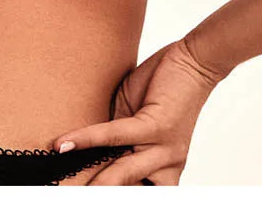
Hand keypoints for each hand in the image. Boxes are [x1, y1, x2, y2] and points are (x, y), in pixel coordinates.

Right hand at [53, 39, 223, 184]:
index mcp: (162, 171)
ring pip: (122, 173)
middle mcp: (166, 167)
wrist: (194, 63)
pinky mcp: (156, 126)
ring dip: (93, 179)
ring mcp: (163, 149)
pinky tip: (66, 144)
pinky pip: (115, 136)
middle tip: (68, 197)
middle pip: (125, 190)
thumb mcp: (134, 122)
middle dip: (97, 195)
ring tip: (66, 185)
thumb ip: (115, 140)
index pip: (129, 191)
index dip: (104, 195)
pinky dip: (87, 140)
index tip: (79, 195)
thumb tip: (84, 151)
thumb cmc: (163, 91)